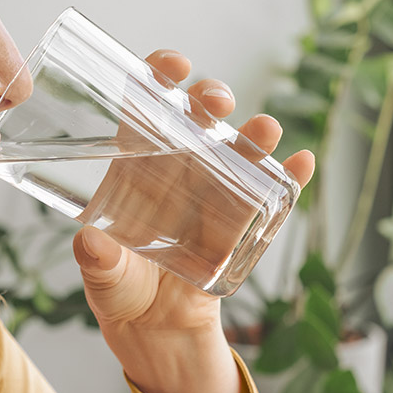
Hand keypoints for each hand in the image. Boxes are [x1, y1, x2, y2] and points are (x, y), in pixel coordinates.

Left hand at [72, 50, 314, 392]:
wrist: (154, 327)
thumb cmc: (121, 289)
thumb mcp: (103, 275)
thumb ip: (95, 262)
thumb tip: (90, 244)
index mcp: (136, 168)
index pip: (147, 109)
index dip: (158, 79)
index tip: (171, 66)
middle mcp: (176, 171)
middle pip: (197, 120)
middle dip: (210, 99)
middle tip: (214, 102)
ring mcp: (212, 194)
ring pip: (237, 150)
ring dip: (253, 134)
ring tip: (263, 130)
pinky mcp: (240, 223)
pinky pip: (270, 194)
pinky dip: (288, 178)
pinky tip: (301, 164)